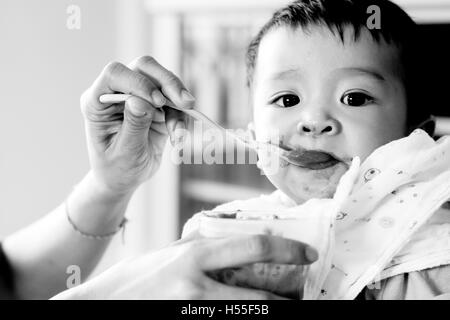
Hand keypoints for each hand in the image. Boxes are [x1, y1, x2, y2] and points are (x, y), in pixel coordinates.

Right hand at [52, 234, 317, 298]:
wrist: (103, 303)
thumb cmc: (135, 277)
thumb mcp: (169, 252)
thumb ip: (200, 250)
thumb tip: (230, 244)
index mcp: (194, 255)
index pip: (253, 247)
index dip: (287, 249)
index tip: (307, 254)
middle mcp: (197, 286)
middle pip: (261, 297)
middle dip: (288, 300)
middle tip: (301, 296)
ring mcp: (194, 312)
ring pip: (248, 316)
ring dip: (268, 311)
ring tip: (279, 305)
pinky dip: (242, 318)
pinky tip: (244, 311)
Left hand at [80, 56, 194, 195]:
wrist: (125, 178)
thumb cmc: (116, 168)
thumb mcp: (124, 152)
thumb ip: (133, 126)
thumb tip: (140, 101)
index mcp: (97, 102)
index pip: (114, 74)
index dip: (138, 82)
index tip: (157, 102)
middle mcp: (117, 93)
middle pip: (143, 67)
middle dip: (167, 82)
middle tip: (186, 103)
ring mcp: (138, 96)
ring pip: (163, 80)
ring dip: (179, 101)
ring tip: (180, 131)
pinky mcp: (156, 106)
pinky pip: (175, 101)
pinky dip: (181, 118)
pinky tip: (178, 138)